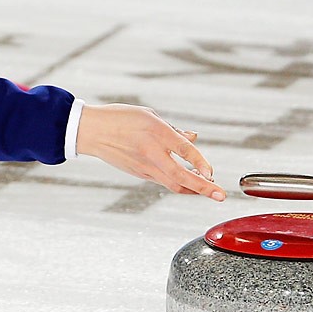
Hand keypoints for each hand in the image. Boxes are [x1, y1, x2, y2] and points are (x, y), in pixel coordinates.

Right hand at [75, 103, 224, 200]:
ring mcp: (145, 166)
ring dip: (193, 190)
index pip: (185, 151)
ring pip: (174, 185)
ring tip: (208, 191)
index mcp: (156, 133)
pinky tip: (186, 181)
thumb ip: (173, 129)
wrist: (91, 132)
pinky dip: (178, 184)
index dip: (201, 163)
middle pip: (182, 177)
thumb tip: (193, 138)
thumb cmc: (119, 118)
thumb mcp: (149, 116)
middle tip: (221, 196)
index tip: (212, 173)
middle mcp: (152, 153)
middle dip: (204, 188)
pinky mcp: (139, 173)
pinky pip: (163, 182)